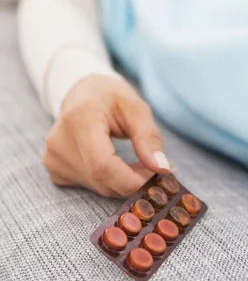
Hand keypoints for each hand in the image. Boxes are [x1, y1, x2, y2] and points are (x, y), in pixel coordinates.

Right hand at [43, 75, 170, 197]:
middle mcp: (59, 141)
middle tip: (155, 168)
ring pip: (98, 186)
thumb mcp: (136, 108)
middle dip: (133, 180)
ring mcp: (53, 157)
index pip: (102, 165)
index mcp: (79, 118)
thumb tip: (161, 169)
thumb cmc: (111, 97)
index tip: (157, 178)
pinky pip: (89, 185)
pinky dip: (110, 181)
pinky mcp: (55, 169)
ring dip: (123, 182)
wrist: (82, 93)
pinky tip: (118, 165)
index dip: (131, 180)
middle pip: (101, 179)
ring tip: (140, 163)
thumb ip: (148, 137)